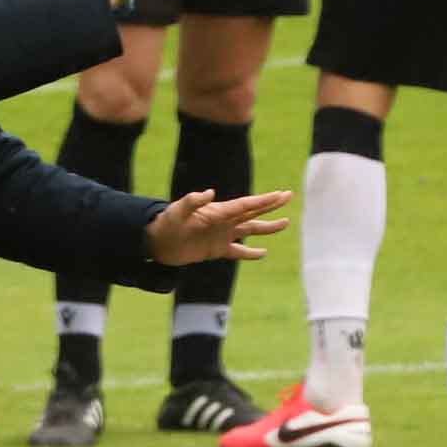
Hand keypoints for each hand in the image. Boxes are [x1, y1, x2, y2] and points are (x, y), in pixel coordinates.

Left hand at [145, 186, 291, 266]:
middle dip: (271, 205)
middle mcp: (224, 221)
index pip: (246, 205)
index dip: (264, 200)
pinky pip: (238, 252)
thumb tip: (210, 192)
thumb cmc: (166, 222)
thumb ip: (193, 201)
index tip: (281, 194)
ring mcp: (222, 235)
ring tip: (286, 223)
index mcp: (218, 211)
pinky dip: (251, 254)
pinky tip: (263, 253)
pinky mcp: (217, 250)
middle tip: (289, 195)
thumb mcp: (177, 211)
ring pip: (250, 230)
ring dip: (267, 227)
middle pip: (253, 213)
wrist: (157, 241)